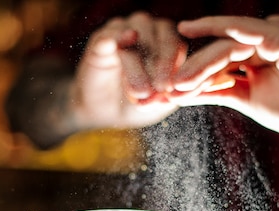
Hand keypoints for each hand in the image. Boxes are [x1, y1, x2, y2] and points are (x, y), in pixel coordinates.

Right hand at [72, 11, 186, 129]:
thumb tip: (171, 92)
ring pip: (137, 36)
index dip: (177, 66)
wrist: (106, 112)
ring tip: (141, 92)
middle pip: (162, 35)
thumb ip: (168, 95)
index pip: (177, 45)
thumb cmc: (138, 103)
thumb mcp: (158, 102)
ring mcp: (123, 30)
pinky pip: (110, 35)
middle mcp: (148, 30)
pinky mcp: (101, 39)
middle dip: (163, 63)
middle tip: (162, 87)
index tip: (173, 88)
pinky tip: (124, 43)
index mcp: (167, 41)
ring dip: (140, 66)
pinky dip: (118, 38)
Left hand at [169, 15, 278, 145]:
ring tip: (176, 83)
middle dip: (190, 70)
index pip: (218, 61)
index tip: (168, 91)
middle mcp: (265, 37)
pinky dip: (218, 36)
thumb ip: (216, 91)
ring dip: (199, 64)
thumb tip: (181, 94)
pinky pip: (244, 32)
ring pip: (226, 46)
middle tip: (164, 87)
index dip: (193, 75)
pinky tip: (192, 34)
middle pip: (218, 52)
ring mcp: (274, 33)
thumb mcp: (246, 99)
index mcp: (258, 52)